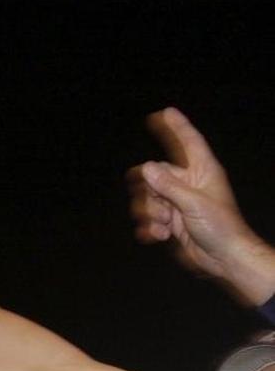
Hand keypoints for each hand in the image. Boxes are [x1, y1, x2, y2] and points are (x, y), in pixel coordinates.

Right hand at [128, 107, 274, 304]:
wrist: (223, 258)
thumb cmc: (220, 227)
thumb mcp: (194, 203)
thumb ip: (168, 185)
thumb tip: (147, 167)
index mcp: (202, 172)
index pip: (188, 143)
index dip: (177, 127)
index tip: (164, 113)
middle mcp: (188, 184)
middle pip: (155, 175)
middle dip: (149, 193)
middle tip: (159, 207)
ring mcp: (178, 203)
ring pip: (147, 199)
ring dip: (150, 215)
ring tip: (165, 227)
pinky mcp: (171, 222)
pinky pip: (148, 219)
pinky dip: (150, 229)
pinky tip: (160, 236)